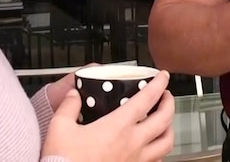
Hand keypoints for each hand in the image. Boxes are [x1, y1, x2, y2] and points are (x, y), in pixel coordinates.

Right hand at [41, 69, 174, 161]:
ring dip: (169, 128)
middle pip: (164, 119)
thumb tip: (73, 95)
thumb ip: (68, 107)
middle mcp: (133, 143)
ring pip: (166, 143)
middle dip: (170, 103)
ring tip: (165, 121)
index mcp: (118, 127)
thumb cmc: (65, 161)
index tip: (163, 76)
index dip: (159, 84)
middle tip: (166, 95)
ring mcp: (136, 160)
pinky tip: (153, 148)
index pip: (147, 99)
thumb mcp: (60, 128)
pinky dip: (160, 151)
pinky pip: (157, 161)